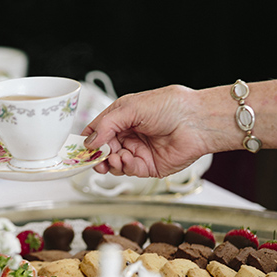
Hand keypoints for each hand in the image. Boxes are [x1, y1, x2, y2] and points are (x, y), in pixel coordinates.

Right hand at [82, 85, 211, 177]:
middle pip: (102, 150)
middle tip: (94, 158)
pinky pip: (129, 170)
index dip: (87, 140)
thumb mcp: (130, 108)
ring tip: (113, 158)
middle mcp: (129, 134)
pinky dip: (124, 167)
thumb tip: (90, 142)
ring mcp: (138, 151)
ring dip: (110, 162)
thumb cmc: (170, 106)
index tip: (78, 148)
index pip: (97, 130)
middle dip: (97, 155)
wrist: (198, 121)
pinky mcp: (149, 166)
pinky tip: (126, 159)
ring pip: (114, 162)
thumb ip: (106, 125)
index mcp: (122, 117)